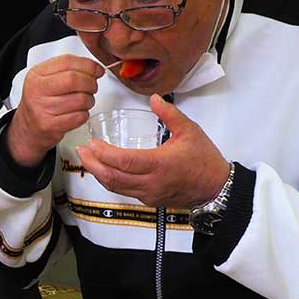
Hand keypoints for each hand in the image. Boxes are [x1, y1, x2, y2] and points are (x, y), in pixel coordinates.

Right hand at [7, 55, 103, 166]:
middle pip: (74, 80)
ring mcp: (42, 108)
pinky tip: (78, 112)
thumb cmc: (41, 101)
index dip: (88, 65)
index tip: (97, 70)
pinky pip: (79, 117)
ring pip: (80, 99)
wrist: (28, 127)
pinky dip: (84, 114)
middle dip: (90, 82)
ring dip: (89, 100)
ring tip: (84, 101)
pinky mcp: (50, 125)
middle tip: (92, 86)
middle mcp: (37, 90)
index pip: (67, 61)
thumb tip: (94, 68)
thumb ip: (67, 69)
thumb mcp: (46, 78)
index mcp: (37, 74)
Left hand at [76, 94, 229, 206]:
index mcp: (159, 165)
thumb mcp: (190, 131)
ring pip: (115, 187)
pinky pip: (124, 191)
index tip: (92, 143)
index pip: (124, 162)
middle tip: (81, 151)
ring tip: (87, 159)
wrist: (216, 188)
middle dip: (92, 165)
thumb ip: (169, 113)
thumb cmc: (205, 160)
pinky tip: (104, 170)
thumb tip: (154, 98)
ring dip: (98, 174)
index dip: (104, 154)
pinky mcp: (149, 200)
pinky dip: (111, 180)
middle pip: (113, 178)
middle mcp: (151, 183)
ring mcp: (149, 194)